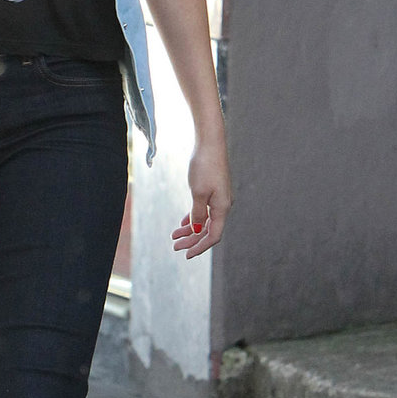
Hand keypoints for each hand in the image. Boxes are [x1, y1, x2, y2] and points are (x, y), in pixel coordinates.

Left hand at [171, 133, 232, 258]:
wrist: (210, 142)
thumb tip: (196, 229)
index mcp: (222, 208)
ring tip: (174, 236)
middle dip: (191, 240)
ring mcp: (218, 197)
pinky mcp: (213, 190)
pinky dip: (193, 218)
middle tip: (174, 246)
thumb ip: (197, 213)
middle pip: (207, 230)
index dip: (200, 247)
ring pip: (204, 220)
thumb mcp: (197, 193)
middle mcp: (223, 205)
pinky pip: (204, 210)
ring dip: (190, 229)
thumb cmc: (204, 166)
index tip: (186, 254)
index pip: (213, 236)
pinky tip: (183, 223)